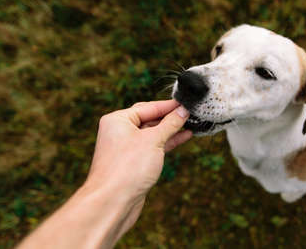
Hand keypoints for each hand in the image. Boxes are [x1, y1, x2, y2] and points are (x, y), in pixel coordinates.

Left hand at [84, 100, 191, 231]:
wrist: (113, 202)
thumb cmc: (127, 168)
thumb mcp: (153, 140)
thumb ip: (170, 124)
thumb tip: (183, 110)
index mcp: (118, 120)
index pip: (148, 107)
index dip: (169, 105)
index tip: (187, 102)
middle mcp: (120, 131)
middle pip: (150, 119)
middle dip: (170, 117)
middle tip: (191, 112)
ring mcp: (127, 148)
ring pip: (153, 134)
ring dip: (171, 130)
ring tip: (192, 124)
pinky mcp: (134, 162)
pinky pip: (153, 147)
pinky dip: (168, 142)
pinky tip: (183, 137)